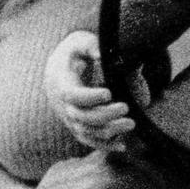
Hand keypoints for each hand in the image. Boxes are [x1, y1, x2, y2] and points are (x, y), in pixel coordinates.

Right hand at [45, 30, 133, 149]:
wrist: (57, 71)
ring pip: (87, 132)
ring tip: (131, 124)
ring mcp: (69, 119)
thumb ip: (90, 46)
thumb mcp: (79, 42)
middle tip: (126, 107)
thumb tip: (101, 54)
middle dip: (105, 115)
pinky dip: (104, 146)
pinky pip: (89, 140)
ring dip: (109, 131)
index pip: (72, 95)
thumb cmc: (73, 54)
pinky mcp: (77, 126)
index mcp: (61, 84)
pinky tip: (123, 146)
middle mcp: (63, 106)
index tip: (109, 92)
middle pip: (82, 117)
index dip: (89, 97)